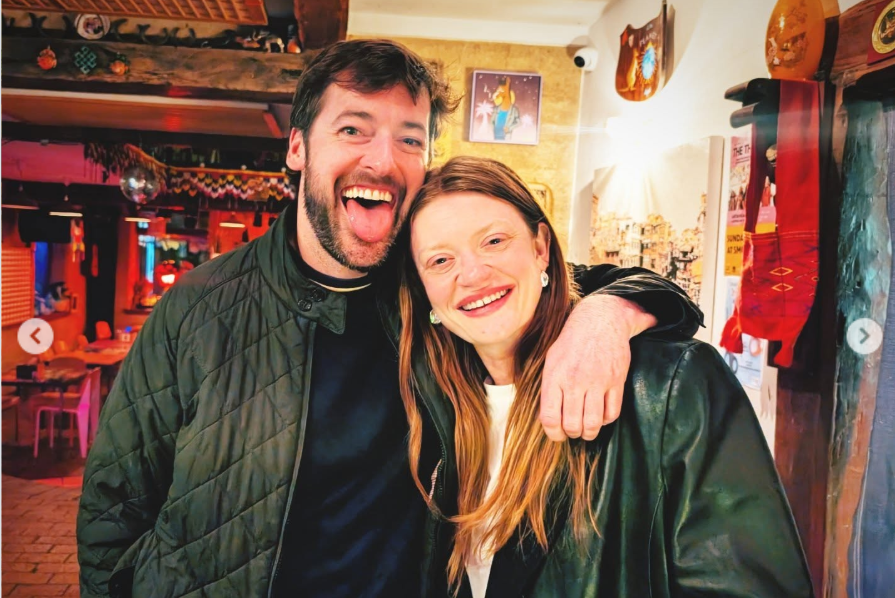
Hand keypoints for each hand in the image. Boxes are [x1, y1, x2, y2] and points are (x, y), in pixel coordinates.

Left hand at [540, 294, 656, 440]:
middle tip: (573, 431)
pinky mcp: (616, 381)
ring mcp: (597, 381)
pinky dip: (606, 421)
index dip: (553, 434)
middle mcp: (575, 381)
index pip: (549, 417)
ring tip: (587, 429)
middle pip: (572, 425)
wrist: (600, 320)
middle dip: (572, 433)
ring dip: (589, 432)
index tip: (557, 436)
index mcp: (555, 376)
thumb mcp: (551, 360)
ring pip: (593, 423)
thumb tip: (546, 418)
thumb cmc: (571, 342)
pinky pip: (612, 413)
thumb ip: (548, 389)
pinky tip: (601, 416)